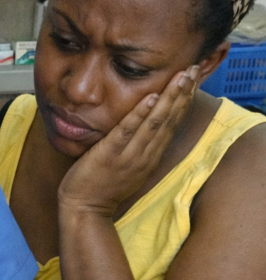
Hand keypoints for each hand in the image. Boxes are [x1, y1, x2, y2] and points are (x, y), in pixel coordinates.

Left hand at [58, 65, 198, 216]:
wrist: (84, 211)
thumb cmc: (102, 186)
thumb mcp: (129, 166)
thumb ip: (139, 146)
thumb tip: (145, 123)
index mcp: (150, 156)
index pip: (173, 124)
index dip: (185, 100)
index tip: (194, 78)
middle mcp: (145, 156)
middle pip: (170, 120)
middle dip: (183, 94)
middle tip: (194, 68)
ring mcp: (129, 156)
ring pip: (155, 124)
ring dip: (169, 99)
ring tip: (181, 77)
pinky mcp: (110, 156)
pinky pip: (127, 132)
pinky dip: (139, 115)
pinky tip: (151, 98)